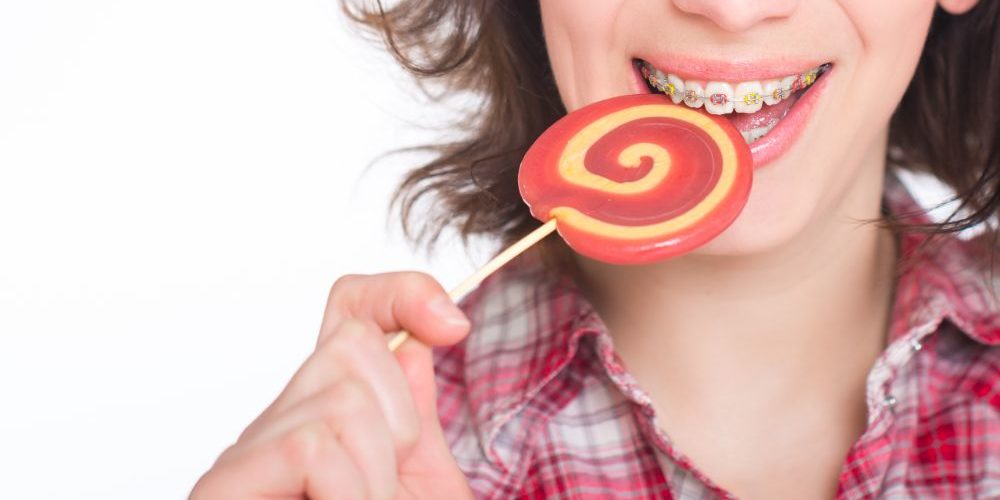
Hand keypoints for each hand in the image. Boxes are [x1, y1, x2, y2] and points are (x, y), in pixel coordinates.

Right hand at [191, 272, 472, 499]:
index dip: (399, 294)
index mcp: (327, 419)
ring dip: (379, 476)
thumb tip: (417, 337)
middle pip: (350, 348)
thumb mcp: (416, 488)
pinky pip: (312, 446)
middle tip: (385, 493)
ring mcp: (243, 459)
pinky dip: (355, 494)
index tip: (454, 327)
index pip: (349, 312)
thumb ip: (411, 418)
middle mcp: (275, 428)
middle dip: (398, 422)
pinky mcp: (220, 492)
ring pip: (341, 399)